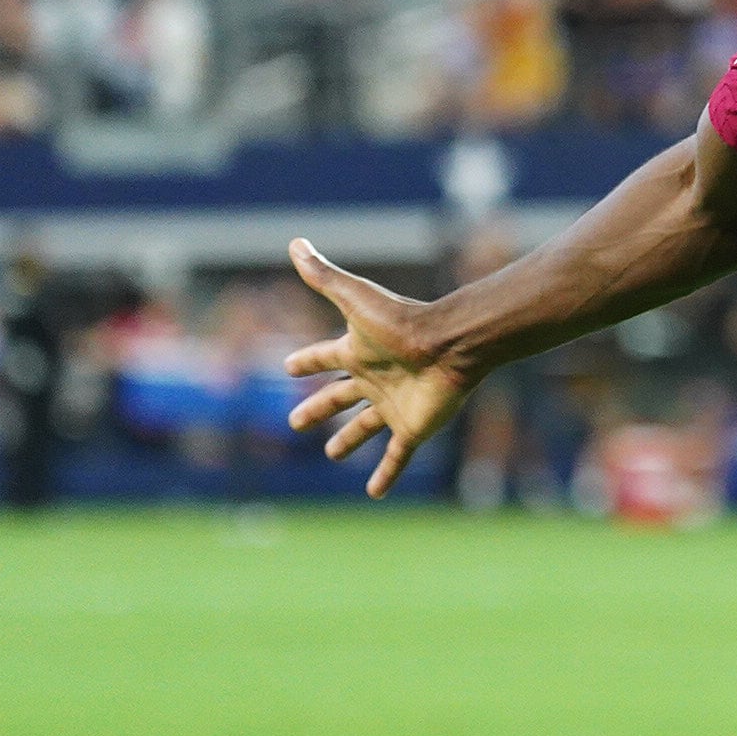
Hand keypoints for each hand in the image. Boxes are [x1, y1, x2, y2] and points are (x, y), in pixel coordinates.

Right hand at [282, 239, 472, 497]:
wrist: (448, 345)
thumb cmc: (400, 322)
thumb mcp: (354, 298)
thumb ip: (323, 275)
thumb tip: (295, 242)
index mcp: (358, 351)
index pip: (323, 357)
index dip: (305, 361)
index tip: (288, 366)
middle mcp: (374, 379)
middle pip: (338, 397)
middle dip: (317, 408)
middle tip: (295, 422)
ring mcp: (393, 405)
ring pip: (364, 427)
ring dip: (349, 440)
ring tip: (333, 454)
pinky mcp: (412, 428)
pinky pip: (396, 456)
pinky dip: (386, 474)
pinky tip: (375, 493)